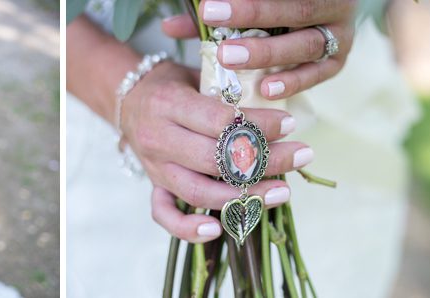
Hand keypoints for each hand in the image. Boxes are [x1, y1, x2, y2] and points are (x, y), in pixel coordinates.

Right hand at [120, 61, 313, 242]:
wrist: (128, 98)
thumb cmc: (172, 83)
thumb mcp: (196, 73)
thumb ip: (227, 88)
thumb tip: (277, 100)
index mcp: (169, 104)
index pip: (220, 121)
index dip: (258, 125)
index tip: (289, 124)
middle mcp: (159, 139)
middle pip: (216, 160)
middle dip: (265, 161)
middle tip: (301, 155)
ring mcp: (155, 167)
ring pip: (199, 192)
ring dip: (244, 197)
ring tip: (282, 191)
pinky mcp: (153, 185)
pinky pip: (165, 215)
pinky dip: (188, 229)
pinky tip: (218, 229)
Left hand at [162, 0, 355, 99]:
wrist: (307, 20)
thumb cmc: (267, 12)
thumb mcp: (244, 8)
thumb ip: (212, 15)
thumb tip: (168, 26)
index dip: (247, 2)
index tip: (207, 8)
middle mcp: (331, 6)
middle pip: (295, 10)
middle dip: (254, 18)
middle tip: (216, 30)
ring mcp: (339, 35)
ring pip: (306, 44)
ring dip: (266, 53)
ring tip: (230, 58)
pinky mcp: (336, 63)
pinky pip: (317, 74)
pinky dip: (292, 82)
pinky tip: (266, 89)